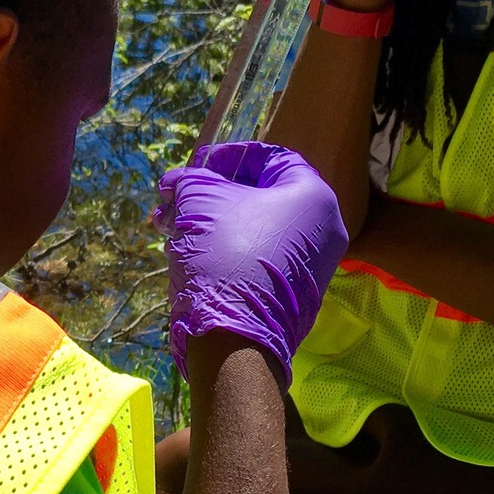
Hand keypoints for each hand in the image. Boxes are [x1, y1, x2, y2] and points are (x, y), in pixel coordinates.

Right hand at [155, 141, 348, 379]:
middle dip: (211, 194)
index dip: (230, 156)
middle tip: (177, 199)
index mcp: (313, 196)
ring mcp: (312, 266)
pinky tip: (190, 255)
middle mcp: (323, 229)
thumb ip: (188, 180)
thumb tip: (175, 183)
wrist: (235, 338)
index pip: (272, 158)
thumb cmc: (223, 253)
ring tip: (170, 228)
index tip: (197, 166)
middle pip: (261, 195)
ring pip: (256, 229)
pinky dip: (226, 250)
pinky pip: (259, 258)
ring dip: (211, 222)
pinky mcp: (294, 295)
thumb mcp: (198, 200)